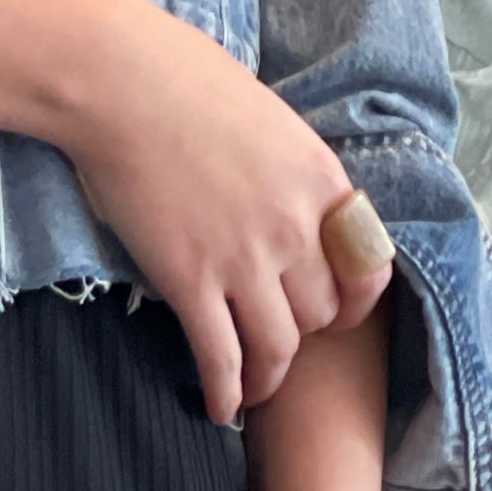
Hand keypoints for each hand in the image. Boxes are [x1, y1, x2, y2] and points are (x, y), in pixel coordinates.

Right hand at [0, 0, 388, 426]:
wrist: (123, 83)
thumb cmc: (184, 83)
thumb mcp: (268, 121)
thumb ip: (290, 172)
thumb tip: (285, 204)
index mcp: (322, 180)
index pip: (368, 264)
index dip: (355, 301)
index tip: (336, 316)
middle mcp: (294, 227)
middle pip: (320, 313)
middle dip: (303, 336)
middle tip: (278, 345)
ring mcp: (244, 259)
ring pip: (278, 347)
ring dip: (268, 378)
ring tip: (253, 392)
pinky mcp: (191, 282)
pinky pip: (221, 357)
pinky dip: (225, 392)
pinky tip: (218, 408)